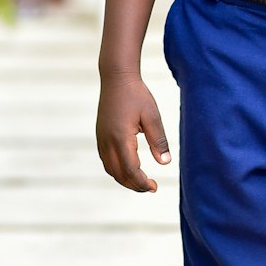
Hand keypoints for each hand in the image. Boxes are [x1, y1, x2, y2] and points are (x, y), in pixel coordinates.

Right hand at [96, 72, 170, 191]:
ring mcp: (101, 139)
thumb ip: (158, 140)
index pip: (131, 170)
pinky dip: (117, 170)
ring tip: (141, 181)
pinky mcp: (100, 136)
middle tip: (150, 187)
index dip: (142, 182)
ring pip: (110, 169)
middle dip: (134, 185)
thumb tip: (165, 163)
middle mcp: (107, 142)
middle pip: (119, 174)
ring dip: (125, 179)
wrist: (116, 78)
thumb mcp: (152, 116)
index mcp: (121, 138)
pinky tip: (129, 168)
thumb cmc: (137, 95)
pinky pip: (106, 160)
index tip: (154, 187)